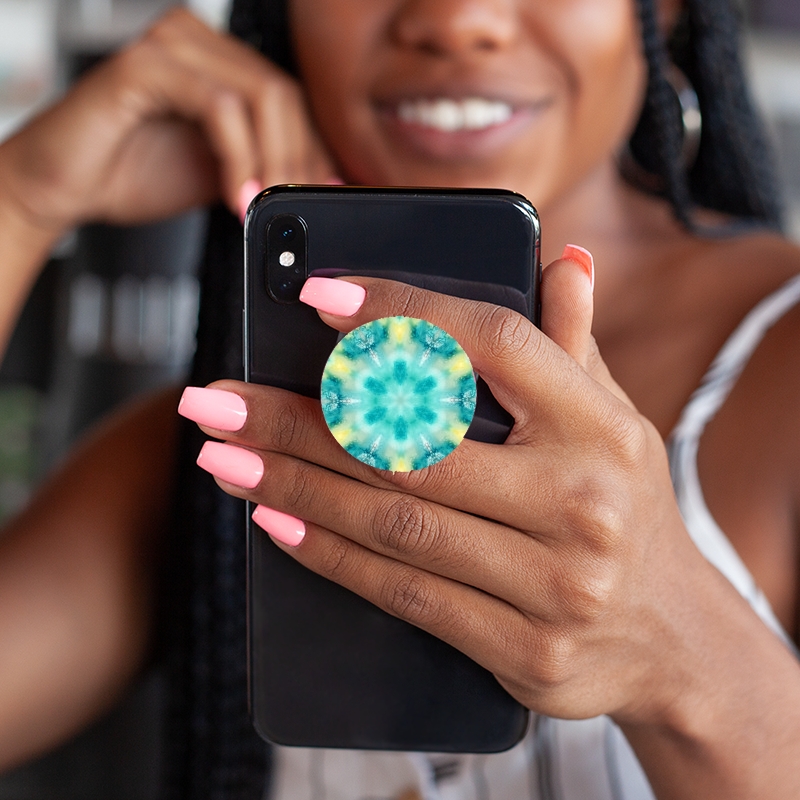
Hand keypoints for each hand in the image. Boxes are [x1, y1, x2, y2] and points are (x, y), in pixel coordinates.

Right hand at [0, 8, 335, 234]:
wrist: (64, 186)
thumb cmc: (131, 173)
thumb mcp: (220, 174)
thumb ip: (263, 167)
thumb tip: (315, 184)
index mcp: (217, 62)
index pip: (289, 99)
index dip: (313, 150)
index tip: (321, 195)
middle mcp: (197, 42)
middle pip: (283, 94)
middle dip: (298, 161)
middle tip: (294, 207)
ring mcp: (170, 46)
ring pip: (260, 96)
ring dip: (273, 161)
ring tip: (264, 206)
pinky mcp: (145, 65)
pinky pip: (219, 106)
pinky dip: (238, 157)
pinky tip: (237, 195)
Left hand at [184, 258, 716, 727]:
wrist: (672, 636)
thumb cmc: (623, 505)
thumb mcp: (613, 419)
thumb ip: (572, 343)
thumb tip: (560, 259)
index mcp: (602, 425)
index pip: (491, 344)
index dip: (401, 316)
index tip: (317, 296)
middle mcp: (583, 500)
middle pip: (413, 444)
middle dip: (298, 418)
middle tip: (215, 396)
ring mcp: (557, 583)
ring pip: (395, 522)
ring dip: (293, 484)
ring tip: (222, 454)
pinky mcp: (526, 650)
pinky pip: (406, 595)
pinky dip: (330, 554)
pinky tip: (274, 520)